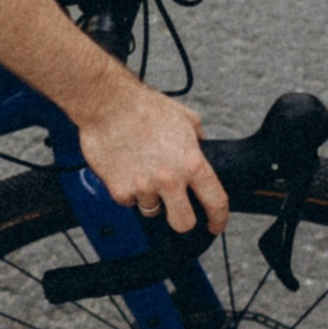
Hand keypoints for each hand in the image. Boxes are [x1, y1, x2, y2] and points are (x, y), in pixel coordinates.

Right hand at [76, 76, 227, 236]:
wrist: (108, 104)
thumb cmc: (144, 107)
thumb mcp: (185, 118)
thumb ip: (197, 139)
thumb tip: (201, 148)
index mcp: (191, 163)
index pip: (216, 201)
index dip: (219, 219)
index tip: (215, 224)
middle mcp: (170, 179)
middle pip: (183, 223)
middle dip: (182, 219)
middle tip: (176, 209)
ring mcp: (143, 187)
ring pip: (151, 210)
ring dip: (150, 198)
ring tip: (142, 172)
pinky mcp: (120, 190)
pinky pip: (128, 201)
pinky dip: (127, 190)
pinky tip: (125, 169)